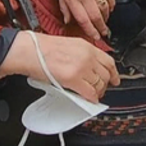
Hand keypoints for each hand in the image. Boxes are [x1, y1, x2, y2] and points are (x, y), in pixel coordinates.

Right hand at [0, 32, 119, 102]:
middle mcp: (87, 56)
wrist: (30, 50)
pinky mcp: (74, 79)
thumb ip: (82, 55)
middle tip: (101, 90)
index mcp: (86, 46)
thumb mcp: (69, 45)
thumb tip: (89, 68)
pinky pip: (90, 93)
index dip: (114, 73)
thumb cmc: (42, 48)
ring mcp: (82, 67)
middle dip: (105, 85)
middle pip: (106, 74)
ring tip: (92, 95)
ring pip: (99, 85)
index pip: (108, 61)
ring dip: (97, 92)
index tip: (115, 78)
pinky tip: (89, 100)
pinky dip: (91, 98)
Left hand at [50, 0, 113, 40]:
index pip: (83, 20)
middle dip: (101, 28)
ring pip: (105, 7)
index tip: (96, 37)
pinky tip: (110, 7)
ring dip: (107, 17)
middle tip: (104, 33)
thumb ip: (64, 7)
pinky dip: (112, 3)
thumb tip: (68, 20)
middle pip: (96, 16)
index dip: (91, 31)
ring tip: (106, 21)